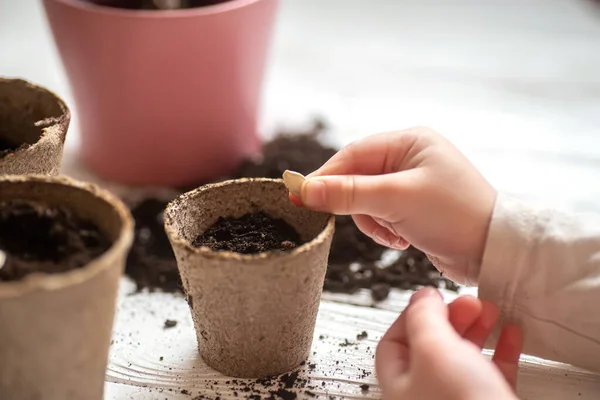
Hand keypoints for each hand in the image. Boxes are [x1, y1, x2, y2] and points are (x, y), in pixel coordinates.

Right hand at [294, 127, 495, 284]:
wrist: (495, 251)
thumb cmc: (454, 214)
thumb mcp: (396, 199)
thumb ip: (348, 193)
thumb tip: (305, 190)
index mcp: (410, 141)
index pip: (354, 154)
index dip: (326, 175)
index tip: (301, 195)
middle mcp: (410, 158)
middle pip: (357, 177)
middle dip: (357, 204)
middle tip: (356, 221)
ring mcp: (412, 183)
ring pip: (366, 200)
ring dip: (372, 220)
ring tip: (393, 233)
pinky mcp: (414, 207)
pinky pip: (381, 214)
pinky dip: (383, 229)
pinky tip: (401, 239)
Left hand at [376, 288, 522, 399]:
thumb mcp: (433, 350)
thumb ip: (423, 318)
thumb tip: (421, 297)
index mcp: (400, 383)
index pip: (395, 341)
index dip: (414, 314)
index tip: (435, 297)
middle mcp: (426, 394)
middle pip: (432, 346)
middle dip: (451, 318)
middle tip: (469, 302)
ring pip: (464, 357)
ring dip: (478, 329)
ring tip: (491, 311)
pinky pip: (493, 372)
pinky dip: (503, 349)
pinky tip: (511, 335)